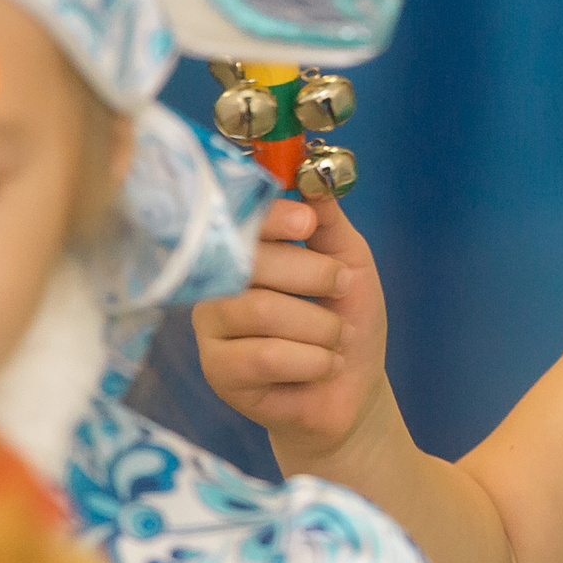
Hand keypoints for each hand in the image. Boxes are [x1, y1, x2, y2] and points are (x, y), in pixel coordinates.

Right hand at [195, 195, 390, 465]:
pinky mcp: (217, 372)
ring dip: (320, 325)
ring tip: (334, 338)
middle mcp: (217, 283)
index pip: (240, 221)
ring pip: (261, 310)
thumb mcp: (348, 262)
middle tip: (341, 288)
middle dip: (313, 274)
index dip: (270, 217)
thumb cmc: (346, 319)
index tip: (305, 222)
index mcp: (246, 251)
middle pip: (251, 262)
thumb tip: (313, 174)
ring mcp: (211, 329)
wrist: (352, 388)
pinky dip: (313, 360)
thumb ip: (328, 221)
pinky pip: (266, 356)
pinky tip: (322, 366)